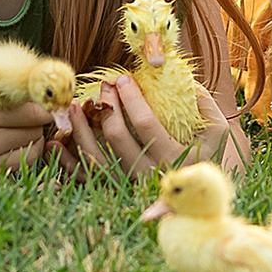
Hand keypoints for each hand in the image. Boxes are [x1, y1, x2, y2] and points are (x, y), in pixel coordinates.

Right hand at [0, 44, 60, 172]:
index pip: (33, 104)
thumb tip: (4, 48)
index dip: (40, 97)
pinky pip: (26, 160)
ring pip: (35, 141)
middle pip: (38, 122)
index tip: (40, 95)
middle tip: (27, 109)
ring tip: (17, 125)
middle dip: (37, 113)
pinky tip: (16, 141)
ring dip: (33, 132)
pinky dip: (28, 150)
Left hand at [59, 73, 243, 179]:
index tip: (123, 78)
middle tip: (104, 85)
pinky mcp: (115, 191)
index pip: (144, 124)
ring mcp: (128, 185)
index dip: (131, 99)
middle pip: (116, 139)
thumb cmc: (209, 155)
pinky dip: (66, 162)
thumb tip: (183, 77)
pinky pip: (85, 178)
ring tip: (75, 105)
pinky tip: (55, 142)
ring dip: (81, 130)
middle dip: (107, 107)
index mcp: (172, 158)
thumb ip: (204, 103)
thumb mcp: (216, 130)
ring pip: (96, 159)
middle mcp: (147, 175)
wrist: (203, 193)